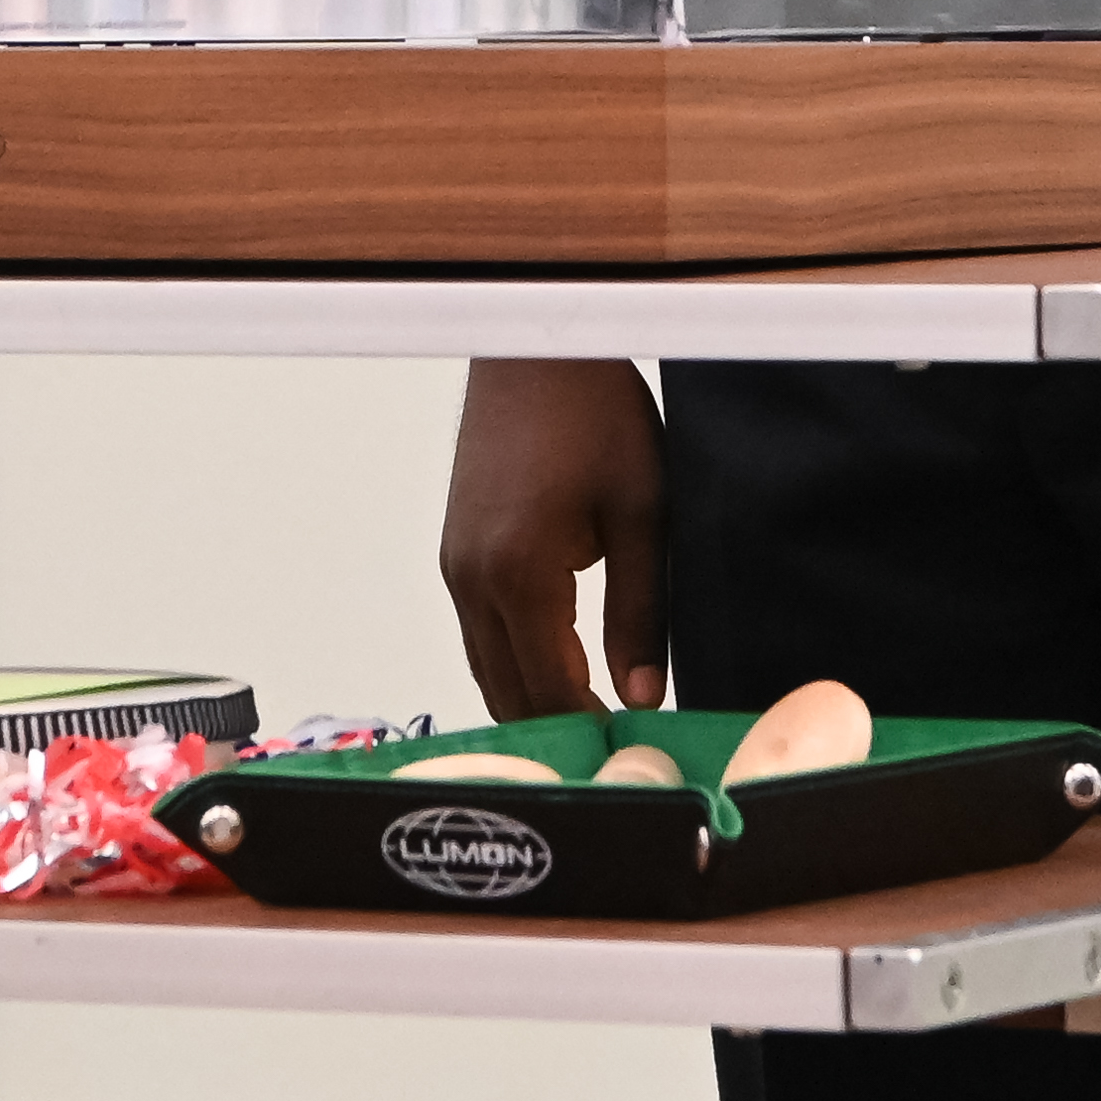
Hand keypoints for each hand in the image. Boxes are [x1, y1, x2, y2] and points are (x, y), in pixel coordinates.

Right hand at [441, 358, 668, 717]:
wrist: (538, 348)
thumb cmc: (594, 414)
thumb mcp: (642, 513)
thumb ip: (643, 613)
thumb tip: (646, 692)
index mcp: (519, 573)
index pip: (550, 690)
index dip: (591, 729)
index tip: (629, 752)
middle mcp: (471, 578)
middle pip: (508, 692)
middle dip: (558, 728)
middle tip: (614, 748)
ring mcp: (454, 565)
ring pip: (486, 667)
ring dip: (532, 697)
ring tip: (591, 716)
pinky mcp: (454, 551)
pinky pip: (478, 631)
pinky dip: (513, 659)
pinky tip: (557, 666)